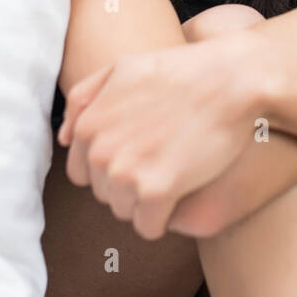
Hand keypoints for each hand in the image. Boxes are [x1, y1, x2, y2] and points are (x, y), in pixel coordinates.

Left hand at [58, 30, 277, 240]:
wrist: (231, 80)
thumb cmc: (181, 72)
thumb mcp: (122, 68)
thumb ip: (85, 98)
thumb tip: (64, 137)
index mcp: (88, 125)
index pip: (83, 173)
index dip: (112, 167)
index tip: (140, 155)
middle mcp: (100, 152)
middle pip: (105, 194)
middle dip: (129, 184)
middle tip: (163, 160)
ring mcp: (126, 173)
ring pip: (125, 212)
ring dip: (146, 203)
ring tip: (174, 174)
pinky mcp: (157, 191)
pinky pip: (148, 227)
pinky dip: (162, 219)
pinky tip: (181, 195)